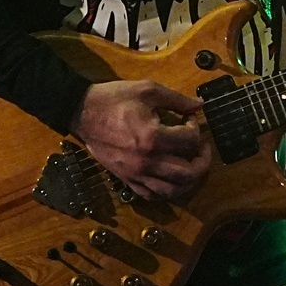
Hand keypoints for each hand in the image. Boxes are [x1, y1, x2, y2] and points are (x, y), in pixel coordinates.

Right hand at [68, 80, 208, 201]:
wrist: (82, 112)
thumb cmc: (114, 99)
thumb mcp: (147, 90)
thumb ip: (177, 99)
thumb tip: (199, 106)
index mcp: (153, 137)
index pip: (190, 141)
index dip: (196, 128)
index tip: (188, 120)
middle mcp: (146, 160)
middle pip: (188, 174)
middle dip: (202, 161)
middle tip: (201, 149)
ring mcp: (136, 173)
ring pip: (173, 191)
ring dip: (189, 181)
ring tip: (191, 166)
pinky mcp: (126, 179)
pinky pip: (151, 195)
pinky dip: (166, 190)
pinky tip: (170, 177)